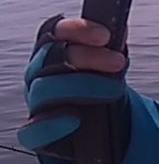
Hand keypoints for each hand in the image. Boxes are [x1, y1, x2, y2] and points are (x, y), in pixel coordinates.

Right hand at [18, 15, 128, 155]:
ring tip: (113, 90)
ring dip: (81, 87)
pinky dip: (52, 125)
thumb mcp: (107, 68)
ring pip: (44, 89)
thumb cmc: (98, 91)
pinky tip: (75, 120)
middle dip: (88, 57)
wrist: (95, 130)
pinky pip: (33, 131)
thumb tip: (119, 33)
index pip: (55, 31)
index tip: (105, 35)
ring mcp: (36, 103)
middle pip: (50, 57)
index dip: (78, 30)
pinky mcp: (36, 133)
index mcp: (52, 52)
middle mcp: (38, 74)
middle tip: (117, 62)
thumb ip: (111, 51)